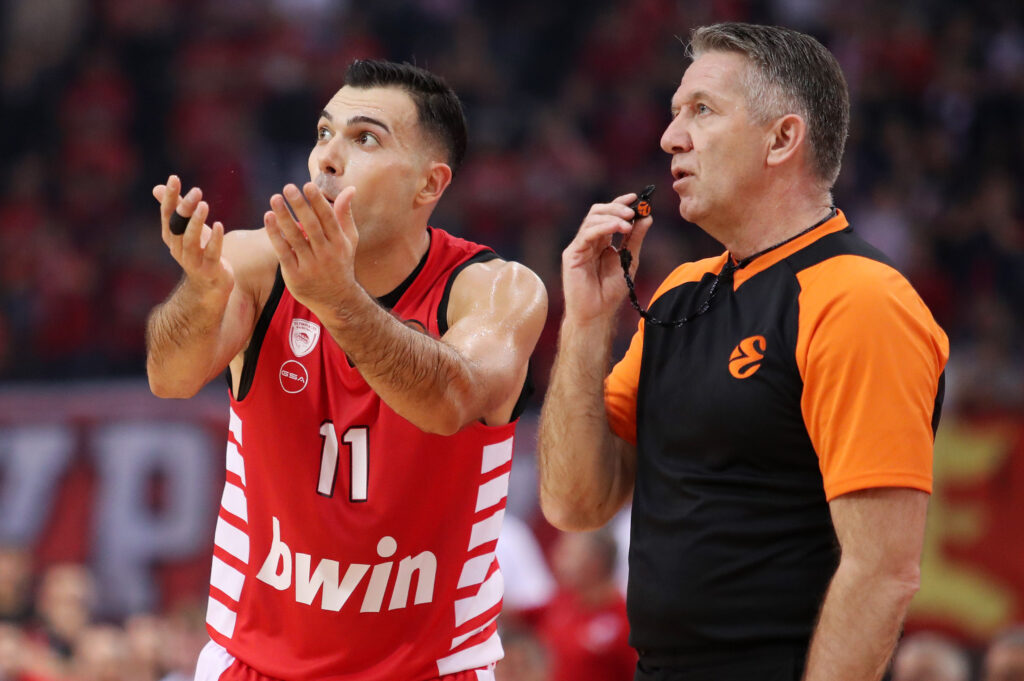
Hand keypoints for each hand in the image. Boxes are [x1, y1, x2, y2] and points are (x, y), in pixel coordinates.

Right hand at [152, 175, 233, 296]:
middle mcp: (178, 248)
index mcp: (171, 236)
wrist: (210, 284)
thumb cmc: (199, 251)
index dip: (170, 197)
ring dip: (196, 222)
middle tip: (196, 191)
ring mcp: (192, 261)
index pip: (167, 214)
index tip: (174, 178)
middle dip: (185, 207)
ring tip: (204, 205)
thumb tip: (157, 188)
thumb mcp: (186, 229)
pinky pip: (211, 253)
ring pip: (190, 240)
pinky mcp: (209, 270)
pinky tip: (219, 225)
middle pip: (177, 226)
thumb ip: (175, 209)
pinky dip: (214, 239)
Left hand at [264, 182, 359, 318]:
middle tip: (288, 187)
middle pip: (312, 226)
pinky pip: (283, 252)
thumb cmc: (341, 263)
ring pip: (295, 238)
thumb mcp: (349, 240)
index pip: (328, 219)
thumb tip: (349, 189)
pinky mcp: (295, 275)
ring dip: (284, 217)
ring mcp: (310, 266)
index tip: (308, 185)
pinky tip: (269, 218)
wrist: (336, 300)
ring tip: (275, 198)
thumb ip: (345, 214)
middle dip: (300, 206)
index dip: (318, 202)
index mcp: (340, 243)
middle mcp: (326, 254)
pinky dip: (275, 235)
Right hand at [561, 192, 652, 324]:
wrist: (597, 313)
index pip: (609, 215)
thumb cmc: (610, 292)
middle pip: (598, 212)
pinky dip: (603, 227)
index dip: (621, 203)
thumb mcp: (629, 260)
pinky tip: (618, 229)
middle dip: (616, 207)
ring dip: (612, 216)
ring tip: (628, 223)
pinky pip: (586, 234)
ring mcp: (579, 246)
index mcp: (601, 241)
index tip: (637, 197)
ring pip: (592, 219)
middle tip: (633, 211)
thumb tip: (647, 218)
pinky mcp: (572, 254)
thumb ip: (635, 239)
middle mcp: (589, 240)